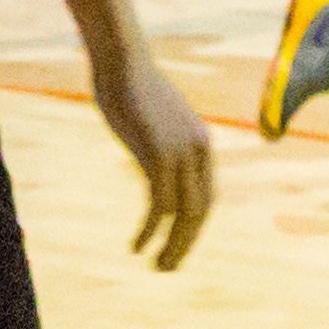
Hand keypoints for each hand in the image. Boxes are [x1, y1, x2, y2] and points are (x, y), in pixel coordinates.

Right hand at [92, 45, 212, 270]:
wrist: (122, 61)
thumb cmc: (129, 84)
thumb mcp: (153, 118)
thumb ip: (159, 141)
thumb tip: (151, 155)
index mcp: (201, 142)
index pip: (206, 196)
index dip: (193, 226)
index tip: (176, 244)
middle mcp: (198, 150)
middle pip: (200, 210)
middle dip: (186, 243)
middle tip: (169, 267)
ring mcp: (181, 153)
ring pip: (184, 214)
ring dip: (171, 246)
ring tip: (157, 267)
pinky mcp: (159, 156)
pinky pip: (159, 206)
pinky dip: (149, 231)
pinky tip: (136, 246)